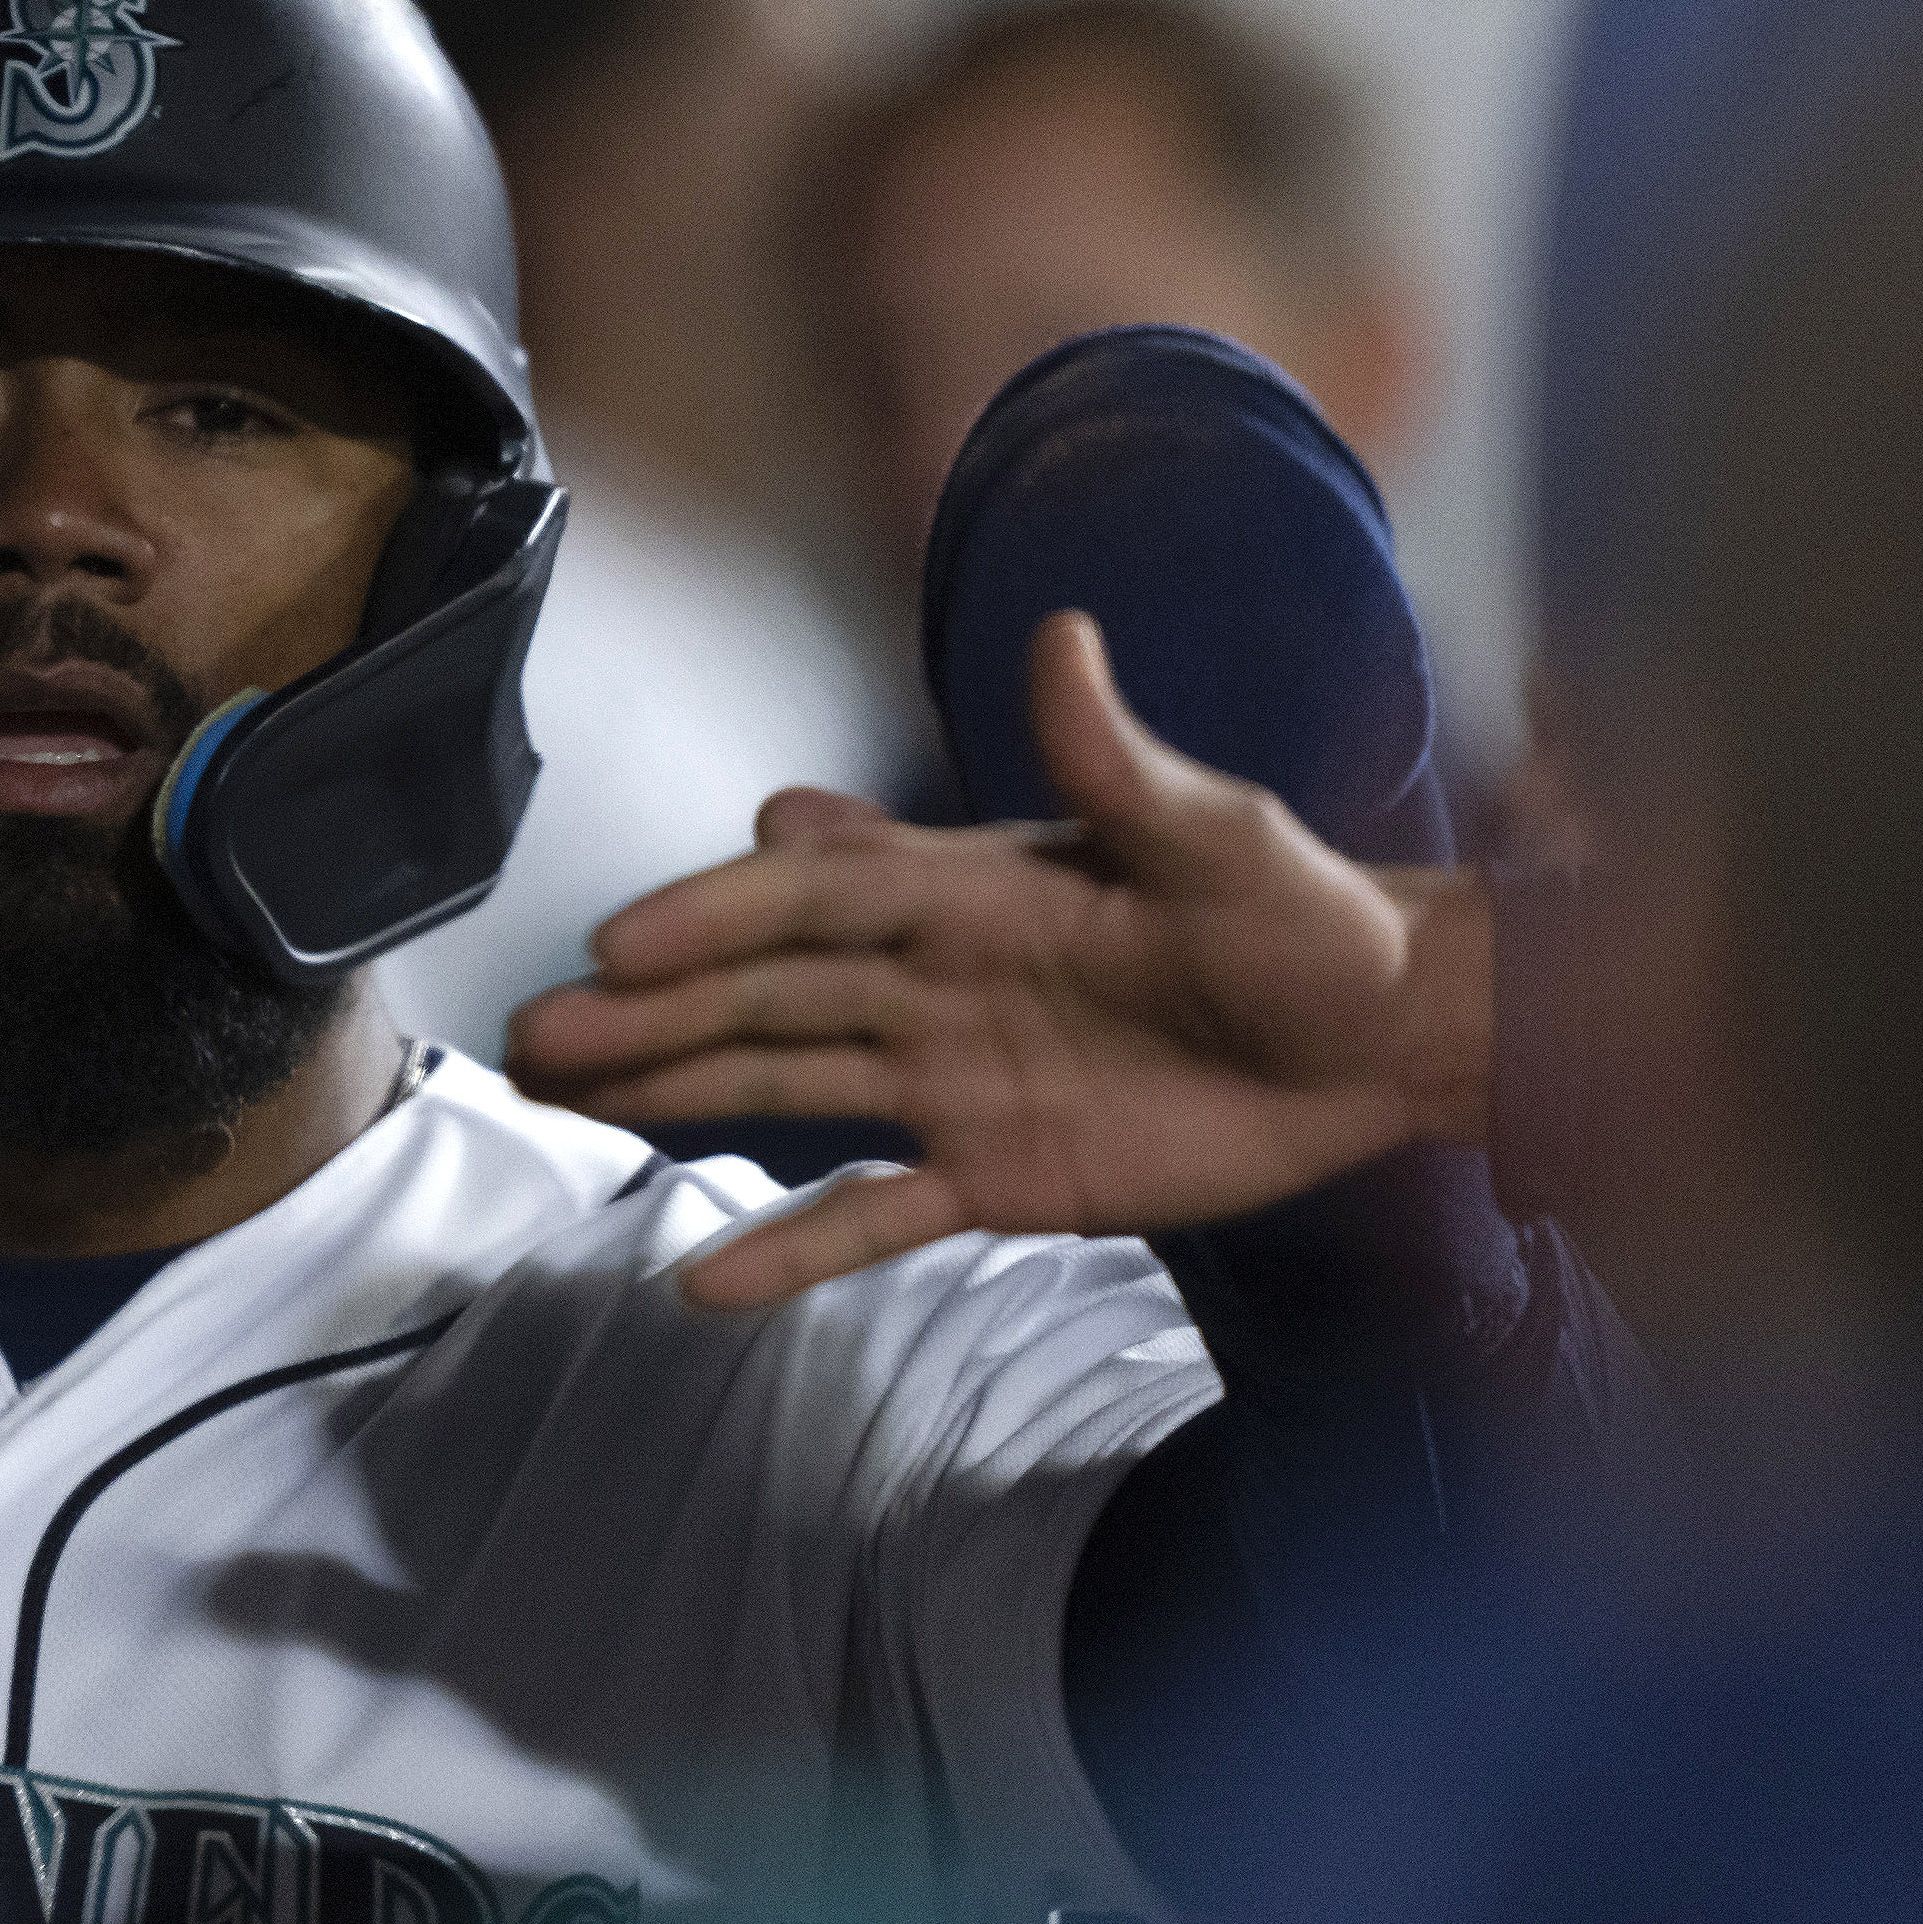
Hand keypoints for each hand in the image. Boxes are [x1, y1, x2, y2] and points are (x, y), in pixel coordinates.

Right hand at [505, 613, 1490, 1307]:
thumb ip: (1121, 761)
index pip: (813, 899)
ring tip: (564, 1101)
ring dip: (674, 1093)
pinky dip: (789, 1250)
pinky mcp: (992, 1175)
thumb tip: (1063, 640)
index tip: (620, 941)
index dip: (716, 917)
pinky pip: (871, 1216)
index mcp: (968, 889)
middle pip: (765, 997)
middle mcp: (932, 981)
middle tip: (536, 1037)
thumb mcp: (1220, 834)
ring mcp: (950, 1081)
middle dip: (648, 1013)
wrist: (1386, 1039)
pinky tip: (702, 1283)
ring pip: (784, 1087)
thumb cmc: (1310, 918)